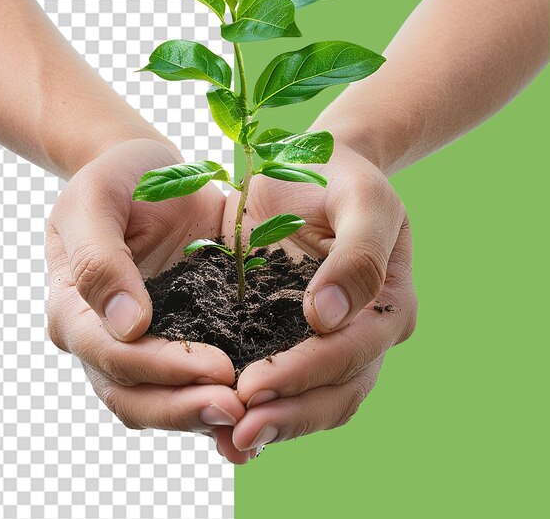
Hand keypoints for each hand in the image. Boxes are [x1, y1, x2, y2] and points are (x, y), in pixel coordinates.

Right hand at [45, 139, 250, 461]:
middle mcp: (103, 338)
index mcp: (75, 310)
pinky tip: (256, 404)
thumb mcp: (95, 201)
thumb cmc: (115, 179)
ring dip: (201, 415)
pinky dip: (215, 395)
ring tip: (250, 419)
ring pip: (161, 400)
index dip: (160, 368)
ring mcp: (142, 342)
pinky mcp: (179, 333)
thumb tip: (127, 324)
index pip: (111, 355)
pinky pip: (192, 378)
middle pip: (133, 395)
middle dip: (183, 408)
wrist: (145, 172)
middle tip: (238, 411)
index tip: (215, 368)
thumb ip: (99, 259)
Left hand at [220, 143, 416, 453]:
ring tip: (227, 441)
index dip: (305, 374)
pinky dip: (258, 404)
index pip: (351, 354)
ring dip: (273, 424)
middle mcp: (363, 334)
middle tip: (237, 434)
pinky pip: (280, 380)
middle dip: (288, 415)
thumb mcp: (363, 200)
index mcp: (389, 306)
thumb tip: (329, 317)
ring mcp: (327, 340)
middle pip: (335, 393)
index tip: (255, 385)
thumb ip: (358, 255)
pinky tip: (219, 421)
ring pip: (311, 401)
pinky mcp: (289, 334)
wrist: (314, 167)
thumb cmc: (343, 178)